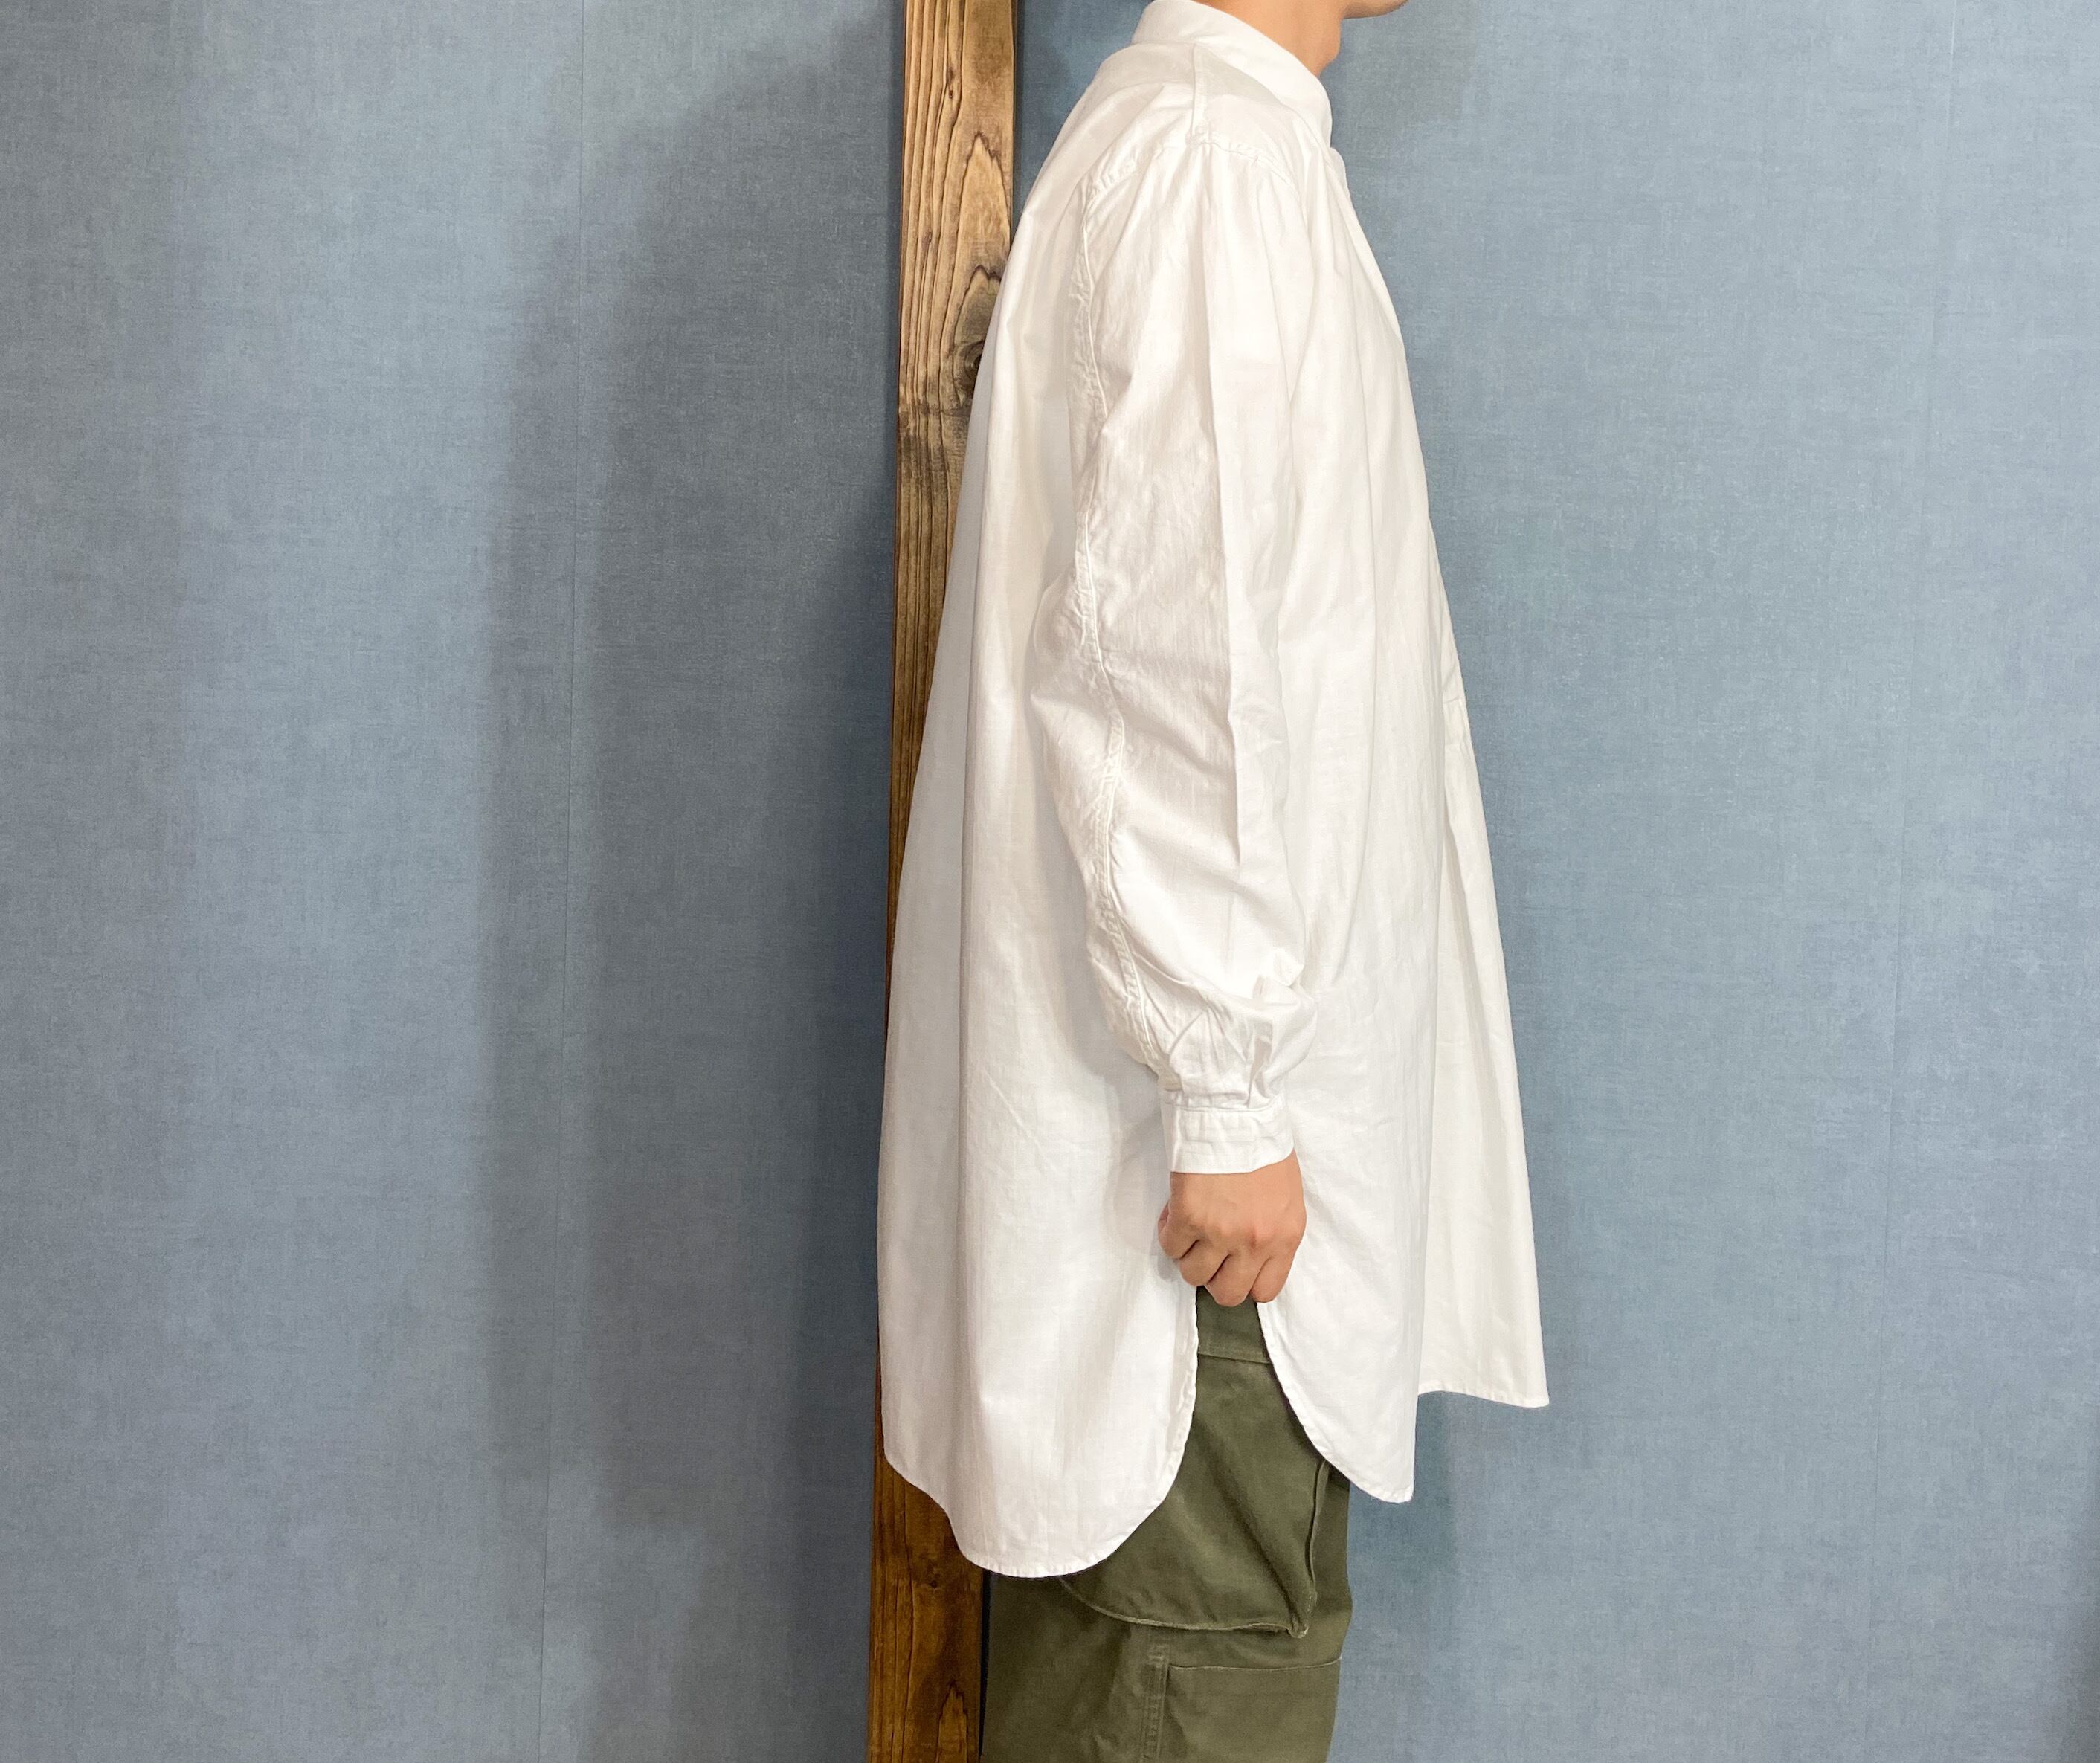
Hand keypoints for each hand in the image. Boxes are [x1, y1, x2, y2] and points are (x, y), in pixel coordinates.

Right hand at [1156, 1150, 1305, 1305]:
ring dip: (1189, 1254)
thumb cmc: (1261, 1142)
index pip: (1266, 1290)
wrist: (1234, 1108)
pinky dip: (1169, 1233)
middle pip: (1227, 1293)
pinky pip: (1170, 1246)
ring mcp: (1221, 1232)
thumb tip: (1247, 1252)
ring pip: (1193, 1274)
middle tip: (1208, 1251)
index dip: (1244, 1281)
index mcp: (1286, 1235)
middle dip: (1214, 1276)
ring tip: (1191, 1228)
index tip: (1233, 1265)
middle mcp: (1255, 1241)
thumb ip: (1272, 1229)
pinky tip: (1175, 1213)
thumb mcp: (1285, 1195)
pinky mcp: (1189, 1217)